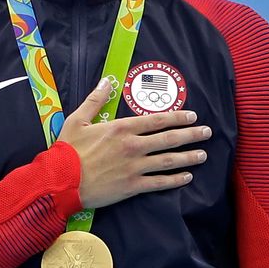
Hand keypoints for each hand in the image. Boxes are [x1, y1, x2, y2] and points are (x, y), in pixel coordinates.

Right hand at [57, 77, 211, 208]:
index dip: (177, 117)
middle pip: (168, 139)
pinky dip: (175, 180)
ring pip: (168, 160)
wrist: (61, 180)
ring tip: (203, 154)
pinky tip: (187, 177)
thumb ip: (95, 99)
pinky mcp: (132, 187)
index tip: (192, 115)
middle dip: (191, 134)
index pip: (156, 120)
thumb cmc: (68, 149)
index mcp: (121, 128)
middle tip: (207, 132)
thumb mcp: (78, 119)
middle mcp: (133, 146)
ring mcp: (134, 167)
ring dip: (188, 157)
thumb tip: (107, 81)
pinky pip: (159, 183)